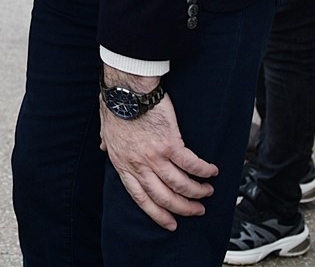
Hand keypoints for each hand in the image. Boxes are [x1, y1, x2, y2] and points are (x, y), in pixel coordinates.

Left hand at [98, 70, 216, 230]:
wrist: (127, 90)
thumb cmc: (116, 105)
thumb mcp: (105, 128)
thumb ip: (107, 142)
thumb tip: (103, 147)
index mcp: (123, 164)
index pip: (141, 198)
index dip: (157, 214)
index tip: (171, 224)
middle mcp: (140, 165)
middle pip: (164, 196)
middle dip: (183, 208)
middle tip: (197, 210)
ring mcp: (155, 156)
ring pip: (180, 184)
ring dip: (197, 192)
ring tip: (207, 192)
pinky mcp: (170, 144)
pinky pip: (191, 164)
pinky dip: (204, 170)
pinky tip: (212, 172)